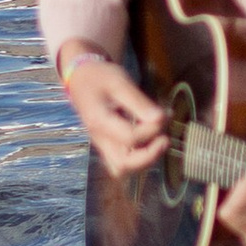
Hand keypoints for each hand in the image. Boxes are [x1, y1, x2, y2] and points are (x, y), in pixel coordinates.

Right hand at [62, 52, 169, 181]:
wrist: (81, 79)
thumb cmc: (100, 77)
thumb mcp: (119, 81)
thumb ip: (139, 101)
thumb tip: (161, 119)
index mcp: (99, 121)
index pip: (130, 137)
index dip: (151, 130)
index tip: (164, 114)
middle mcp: (99, 138)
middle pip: (122, 165)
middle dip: (148, 157)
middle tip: (164, 139)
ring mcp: (102, 144)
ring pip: (122, 168)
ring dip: (145, 160)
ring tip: (160, 140)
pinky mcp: (108, 145)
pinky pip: (123, 162)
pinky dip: (140, 157)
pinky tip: (152, 139)